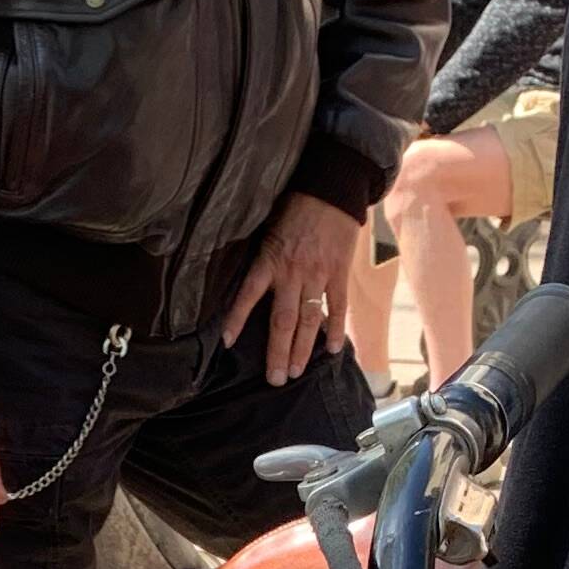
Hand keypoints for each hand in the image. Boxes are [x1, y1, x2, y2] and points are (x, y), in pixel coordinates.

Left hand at [223, 190, 364, 384]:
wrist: (332, 188)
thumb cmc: (296, 207)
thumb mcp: (269, 228)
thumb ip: (262, 257)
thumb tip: (250, 284)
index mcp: (270, 259)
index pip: (248, 294)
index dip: (238, 319)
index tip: (228, 343)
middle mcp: (292, 272)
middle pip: (282, 320)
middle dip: (277, 352)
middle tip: (274, 379)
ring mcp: (317, 274)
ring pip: (308, 320)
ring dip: (302, 349)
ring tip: (295, 372)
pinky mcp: (339, 273)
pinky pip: (337, 306)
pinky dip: (336, 329)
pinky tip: (332, 349)